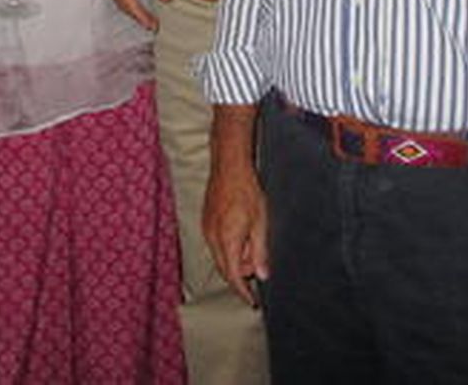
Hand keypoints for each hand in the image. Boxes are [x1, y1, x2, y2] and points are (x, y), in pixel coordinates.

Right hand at [102, 0, 167, 30]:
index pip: (130, 2)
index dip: (141, 16)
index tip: (152, 25)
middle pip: (122, 4)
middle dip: (136, 16)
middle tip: (151, 25)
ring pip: (118, 0)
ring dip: (131, 10)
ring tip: (145, 18)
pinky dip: (127, 1)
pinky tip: (136, 3)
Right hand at [203, 150, 269, 306]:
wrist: (229, 167)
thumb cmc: (247, 191)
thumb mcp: (261, 223)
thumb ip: (260, 251)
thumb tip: (262, 274)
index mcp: (227, 240)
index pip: (232, 275)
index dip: (242, 291)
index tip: (251, 301)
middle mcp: (212, 237)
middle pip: (224, 268)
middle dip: (239, 273)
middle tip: (256, 263)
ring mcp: (207, 229)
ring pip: (219, 256)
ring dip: (234, 259)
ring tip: (250, 242)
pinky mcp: (205, 221)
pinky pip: (215, 244)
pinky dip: (227, 248)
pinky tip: (240, 234)